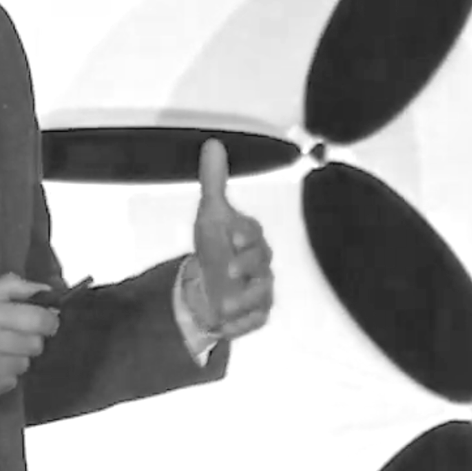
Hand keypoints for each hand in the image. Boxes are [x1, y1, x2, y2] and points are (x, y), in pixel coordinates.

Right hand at [0, 273, 60, 409]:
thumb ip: (11, 287)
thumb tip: (46, 290)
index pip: (40, 320)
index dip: (48, 320)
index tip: (44, 320)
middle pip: (36, 345)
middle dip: (28, 339)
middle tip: (9, 335)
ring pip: (25, 366)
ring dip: (15, 358)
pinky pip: (10, 384)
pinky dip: (2, 376)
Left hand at [190, 138, 273, 339]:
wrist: (210, 283)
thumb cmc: (215, 246)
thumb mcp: (210, 215)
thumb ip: (213, 182)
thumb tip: (214, 144)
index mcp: (251, 237)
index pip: (253, 233)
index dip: (245, 234)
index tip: (233, 235)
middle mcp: (261, 264)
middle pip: (260, 265)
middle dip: (245, 267)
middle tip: (226, 271)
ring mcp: (260, 290)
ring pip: (261, 296)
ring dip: (243, 301)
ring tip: (223, 306)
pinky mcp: (257, 314)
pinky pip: (254, 321)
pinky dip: (241, 325)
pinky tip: (224, 326)